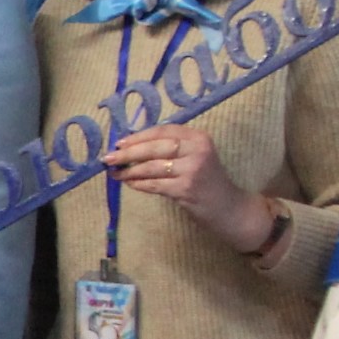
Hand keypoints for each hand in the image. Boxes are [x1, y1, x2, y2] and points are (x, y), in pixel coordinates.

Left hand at [106, 125, 275, 254]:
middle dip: (129, 153)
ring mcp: (192, 170)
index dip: (139, 136)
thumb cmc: (207, 181)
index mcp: (199, 137)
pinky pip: (155, 184)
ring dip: (130, 170)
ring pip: (152, 167)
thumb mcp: (195, 157)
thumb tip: (131, 146)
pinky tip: (130, 183)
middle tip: (109, 158)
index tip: (120, 142)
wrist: (229, 208)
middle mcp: (197, 150)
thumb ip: (171, 149)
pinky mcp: (186, 189)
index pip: (164, 131)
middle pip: (155, 147)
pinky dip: (139, 183)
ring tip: (116, 173)